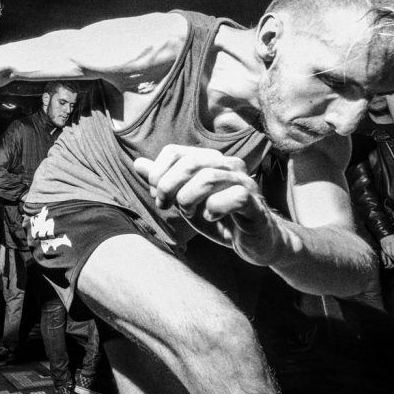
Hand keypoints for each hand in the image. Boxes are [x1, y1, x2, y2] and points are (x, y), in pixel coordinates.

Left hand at [134, 144, 258, 220]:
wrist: (255, 241)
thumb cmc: (220, 218)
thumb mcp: (186, 200)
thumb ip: (164, 182)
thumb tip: (138, 164)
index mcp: (210, 160)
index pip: (174, 152)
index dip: (158, 174)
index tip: (157, 196)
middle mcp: (228, 165)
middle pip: (189, 163)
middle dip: (169, 186)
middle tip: (165, 205)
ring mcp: (244, 182)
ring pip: (208, 177)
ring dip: (189, 199)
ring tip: (189, 212)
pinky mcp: (255, 203)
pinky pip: (233, 197)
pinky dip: (214, 209)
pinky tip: (211, 218)